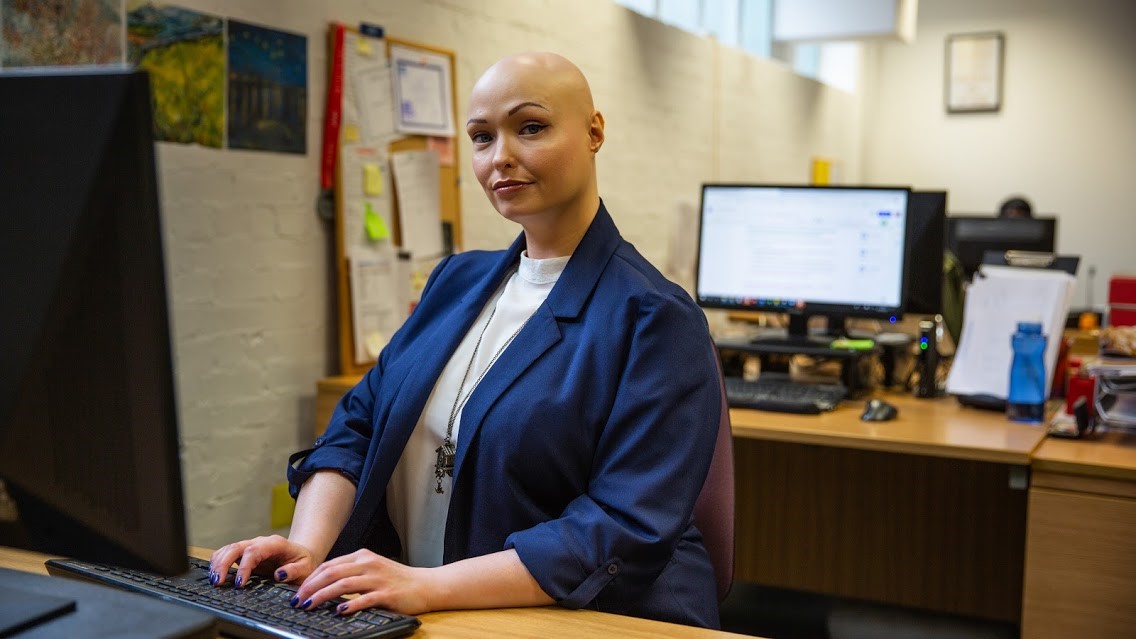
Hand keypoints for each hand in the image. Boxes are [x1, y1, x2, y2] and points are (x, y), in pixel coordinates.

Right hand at [209, 535, 316, 588]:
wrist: (301, 556)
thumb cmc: (303, 562)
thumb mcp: (306, 568)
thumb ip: (294, 570)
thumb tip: (279, 575)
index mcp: (274, 544)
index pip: (253, 551)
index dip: (243, 566)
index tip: (239, 583)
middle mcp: (260, 542)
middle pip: (236, 547)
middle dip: (224, 564)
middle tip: (217, 582)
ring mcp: (251, 547)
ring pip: (228, 549)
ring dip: (218, 563)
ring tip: (213, 580)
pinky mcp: (244, 554)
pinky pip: (227, 553)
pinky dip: (218, 562)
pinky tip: (214, 574)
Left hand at [291, 549, 433, 615]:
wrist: (426, 585)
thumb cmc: (398, 580)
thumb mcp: (373, 569)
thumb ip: (352, 572)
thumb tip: (324, 584)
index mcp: (363, 556)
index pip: (329, 565)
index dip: (311, 578)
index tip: (298, 591)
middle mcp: (369, 564)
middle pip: (332, 573)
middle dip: (310, 587)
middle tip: (297, 600)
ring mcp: (378, 578)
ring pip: (343, 584)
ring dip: (323, 596)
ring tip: (309, 605)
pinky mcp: (387, 593)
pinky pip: (364, 598)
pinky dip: (350, 604)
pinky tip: (339, 611)